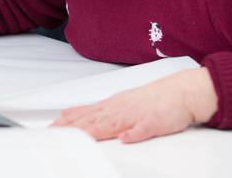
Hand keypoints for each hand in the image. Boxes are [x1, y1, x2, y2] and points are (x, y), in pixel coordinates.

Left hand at [53, 67, 218, 142]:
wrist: (181, 92)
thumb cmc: (151, 99)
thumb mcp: (118, 102)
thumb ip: (95, 110)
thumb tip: (69, 113)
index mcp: (112, 106)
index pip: (85, 115)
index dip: (68, 122)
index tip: (51, 128)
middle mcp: (121, 109)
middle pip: (95, 120)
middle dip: (75, 127)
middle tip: (57, 132)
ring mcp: (137, 115)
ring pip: (115, 123)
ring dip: (98, 130)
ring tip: (83, 135)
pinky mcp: (155, 122)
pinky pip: (144, 129)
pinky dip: (134, 134)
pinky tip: (125, 139)